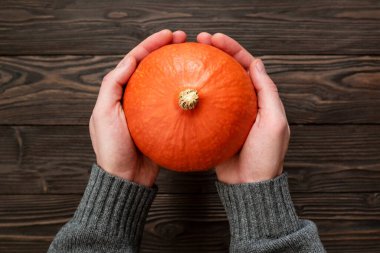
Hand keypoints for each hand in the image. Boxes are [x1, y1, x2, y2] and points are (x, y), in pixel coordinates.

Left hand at [90, 29, 186, 186]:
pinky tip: (192, 85)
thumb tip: (129, 61)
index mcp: (118, 93)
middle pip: (150, 67)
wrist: (126, 178)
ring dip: (174, 67)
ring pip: (162, 82)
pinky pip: (171, 101)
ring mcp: (148, 109)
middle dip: (164, 50)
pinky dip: (180, 90)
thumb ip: (113, 86)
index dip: (150, 45)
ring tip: (189, 54)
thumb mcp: (104, 114)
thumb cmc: (112, 149)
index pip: (134, 61)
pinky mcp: (160, 122)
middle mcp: (133, 97)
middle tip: (183, 39)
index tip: (168, 36)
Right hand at [197, 32, 289, 183]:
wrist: (249, 185)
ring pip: (216, 86)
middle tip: (199, 40)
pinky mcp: (216, 125)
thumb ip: (267, 92)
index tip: (216, 39)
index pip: (248, 65)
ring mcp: (229, 113)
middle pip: (229, 71)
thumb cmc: (265, 156)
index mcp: (261, 98)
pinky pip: (206, 106)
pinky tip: (186, 87)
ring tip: (190, 57)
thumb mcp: (274, 121)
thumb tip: (256, 63)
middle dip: (216, 53)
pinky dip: (198, 95)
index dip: (233, 49)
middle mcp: (245, 102)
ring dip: (204, 71)